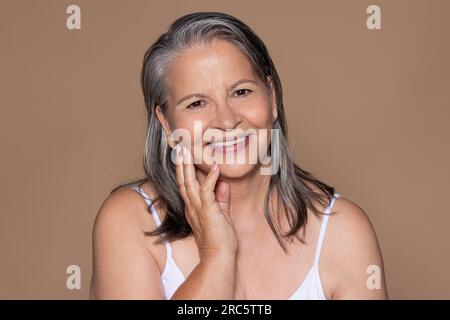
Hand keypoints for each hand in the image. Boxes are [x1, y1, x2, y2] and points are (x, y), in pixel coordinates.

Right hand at [175, 145, 237, 259]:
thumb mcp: (221, 214)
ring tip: (187, 151)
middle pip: (183, 181)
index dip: (183, 171)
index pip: (186, 185)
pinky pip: (206, 190)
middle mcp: (192, 207)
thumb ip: (221, 198)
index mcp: (193, 208)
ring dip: (188, 166)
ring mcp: (198, 209)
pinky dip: (210, 178)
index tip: (183, 157)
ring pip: (189, 183)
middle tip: (180, 147)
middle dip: (181, 164)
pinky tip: (214, 167)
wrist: (218, 257)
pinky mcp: (207, 211)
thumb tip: (223, 184)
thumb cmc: (220, 240)